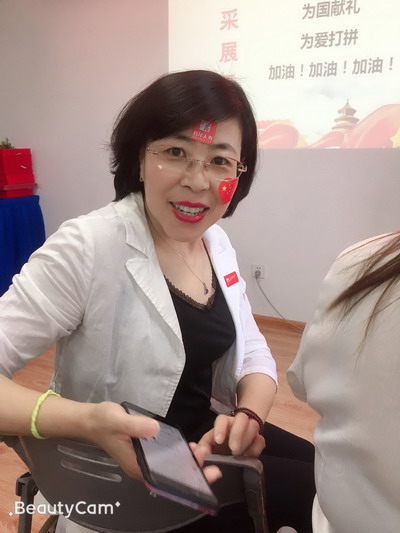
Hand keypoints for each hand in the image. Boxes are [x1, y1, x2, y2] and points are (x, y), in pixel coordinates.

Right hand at [84, 402, 221, 483]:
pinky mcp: (145, 451)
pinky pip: (165, 457)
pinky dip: (178, 454)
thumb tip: (156, 429)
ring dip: (186, 461)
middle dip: (191, 469)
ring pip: (169, 466)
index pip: (164, 478)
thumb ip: (136, 425)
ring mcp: (143, 459)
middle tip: (207, 455)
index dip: (185, 479)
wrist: (90, 419)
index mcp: (136, 465)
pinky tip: (189, 446)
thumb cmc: (103, 421)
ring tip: (202, 450)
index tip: (204, 473)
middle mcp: (141, 466)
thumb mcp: (118, 420)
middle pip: (170, 475)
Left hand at [198, 413, 264, 456]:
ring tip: (240, 455)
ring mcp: (249, 429)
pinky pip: (261, 440)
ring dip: (247, 440)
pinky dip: (256, 448)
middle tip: (234, 450)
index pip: (222, 420)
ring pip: (253, 426)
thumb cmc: (217, 445)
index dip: (221, 428)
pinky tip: (249, 456)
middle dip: (238, 433)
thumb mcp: (208, 445)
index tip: (219, 441)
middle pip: (242, 418)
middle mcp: (237, 422)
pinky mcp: (258, 440)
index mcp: (223, 423)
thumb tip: (197, 449)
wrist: (231, 449)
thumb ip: (203, 447)